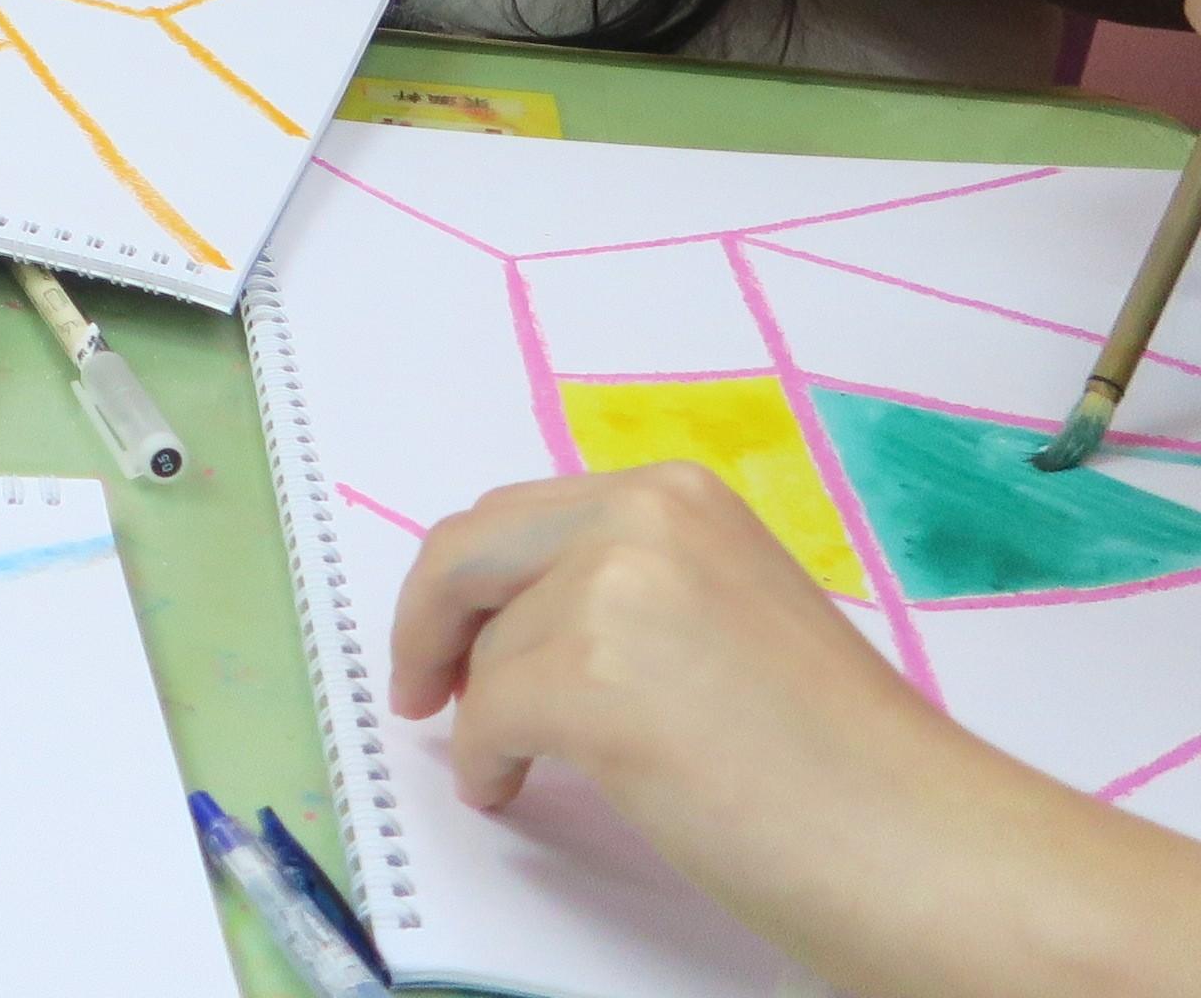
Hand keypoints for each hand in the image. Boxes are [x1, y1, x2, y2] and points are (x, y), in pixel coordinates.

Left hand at [391, 464, 933, 818]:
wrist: (924, 844)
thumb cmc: (846, 758)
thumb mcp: (728, 615)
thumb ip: (633, 590)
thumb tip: (517, 619)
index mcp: (679, 497)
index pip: (518, 516)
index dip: (467, 579)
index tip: (445, 634)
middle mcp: (641, 518)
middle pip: (467, 553)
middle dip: (427, 620)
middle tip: (417, 690)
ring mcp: (612, 591)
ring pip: (485, 652)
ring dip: (482, 716)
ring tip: (513, 771)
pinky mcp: (589, 678)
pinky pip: (487, 719)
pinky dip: (485, 763)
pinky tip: (508, 793)